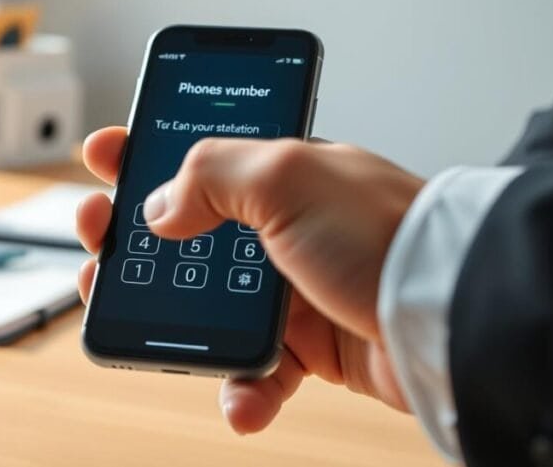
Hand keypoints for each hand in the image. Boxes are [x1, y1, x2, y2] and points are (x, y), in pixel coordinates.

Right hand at [75, 127, 424, 433]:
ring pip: (206, 308)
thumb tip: (159, 209)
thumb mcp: (287, 175)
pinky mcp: (310, 346)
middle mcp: (279, 226)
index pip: (195, 153)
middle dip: (134, 243)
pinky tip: (242, 400)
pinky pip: (256, 370)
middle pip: (185, 233)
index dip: (145, 152)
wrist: (451, 313)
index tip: (103, 156)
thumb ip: (210, 174)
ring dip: (171, 326)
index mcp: (276, 173)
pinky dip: (243, 390)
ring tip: (141, 331)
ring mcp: (291, 288)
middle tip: (101, 247)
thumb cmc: (385, 233)